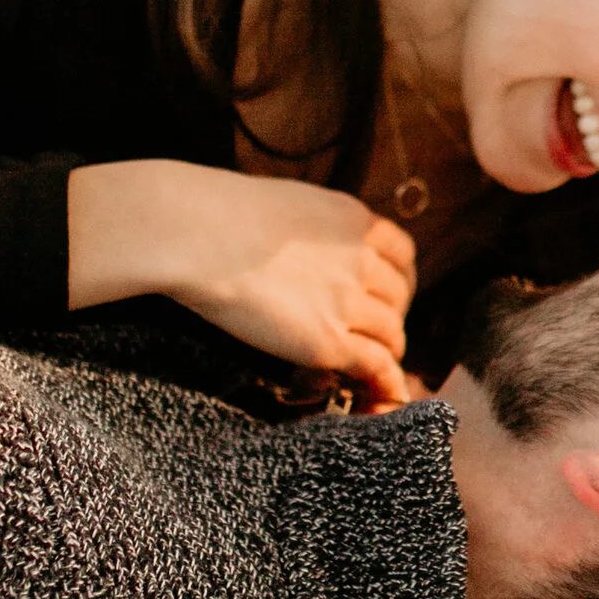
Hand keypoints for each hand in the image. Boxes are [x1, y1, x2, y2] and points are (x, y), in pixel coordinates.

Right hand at [67, 159, 417, 403]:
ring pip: (391, 333)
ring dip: (385, 351)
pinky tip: (381, 394)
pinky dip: (385, 382)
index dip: (398, 279)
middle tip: (371, 334)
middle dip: (390, 316)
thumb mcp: (288, 204)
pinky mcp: (327, 340)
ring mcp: (347, 301)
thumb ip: (314, 229)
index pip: (401, 254)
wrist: (197, 235)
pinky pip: (375, 366)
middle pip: (398, 297)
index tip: (387, 294)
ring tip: (372, 368)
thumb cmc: (219, 214)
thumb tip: (305, 245)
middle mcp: (361, 258)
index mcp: (353, 220)